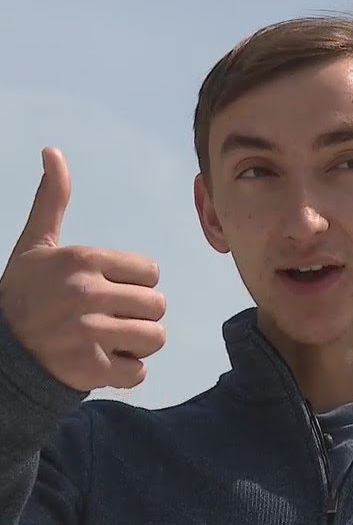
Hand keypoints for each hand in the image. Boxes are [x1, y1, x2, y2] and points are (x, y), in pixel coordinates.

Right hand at [0, 147, 166, 390]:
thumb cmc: (23, 293)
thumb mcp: (35, 245)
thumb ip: (52, 201)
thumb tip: (53, 151)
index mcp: (83, 260)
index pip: (151, 273)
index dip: (134, 285)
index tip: (107, 291)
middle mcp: (88, 293)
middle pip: (158, 306)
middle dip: (138, 315)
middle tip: (107, 319)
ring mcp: (89, 332)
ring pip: (155, 337)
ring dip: (136, 344)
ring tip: (107, 340)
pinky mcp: (91, 368)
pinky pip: (140, 372)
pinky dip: (126, 373)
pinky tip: (102, 362)